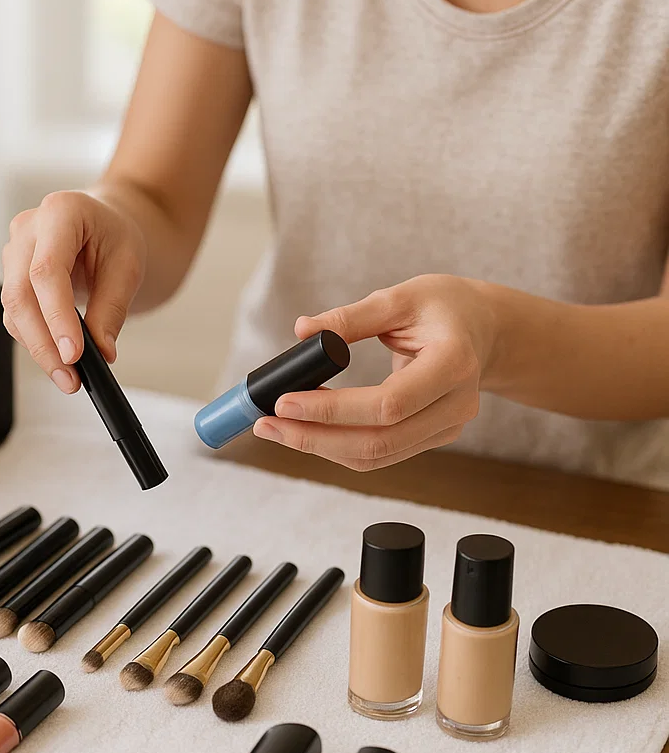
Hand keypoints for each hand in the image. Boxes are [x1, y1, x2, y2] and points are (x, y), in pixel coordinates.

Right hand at [1, 191, 145, 392]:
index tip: (73, 353)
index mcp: (60, 212)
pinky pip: (17, 316)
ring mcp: (14, 252)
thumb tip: (101, 351)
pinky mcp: (12, 277)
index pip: (47, 270)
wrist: (104, 226)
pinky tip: (58, 361)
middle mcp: (28, 229)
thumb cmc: (115, 236)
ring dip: (39, 348)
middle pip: (21, 293)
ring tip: (69, 377)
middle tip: (70, 377)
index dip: (57, 316)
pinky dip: (36, 341)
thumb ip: (112, 308)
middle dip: (44, 342)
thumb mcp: (127, 266)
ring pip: (14, 309)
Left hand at [253, 275, 498, 469]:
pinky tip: (305, 432)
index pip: (388, 404)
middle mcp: (456, 405)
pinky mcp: (432, 437)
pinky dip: (338, 447)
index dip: (333, 410)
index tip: (284, 402)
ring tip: (275, 430)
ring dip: (320, 448)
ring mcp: (447, 427)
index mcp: (453, 363)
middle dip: (315, 438)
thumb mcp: (401, 297)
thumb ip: (351, 316)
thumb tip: (301, 330)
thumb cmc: (445, 307)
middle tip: (266, 424)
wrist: (486, 330)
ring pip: (377, 456)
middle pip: (379, 441)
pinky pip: (381, 453)